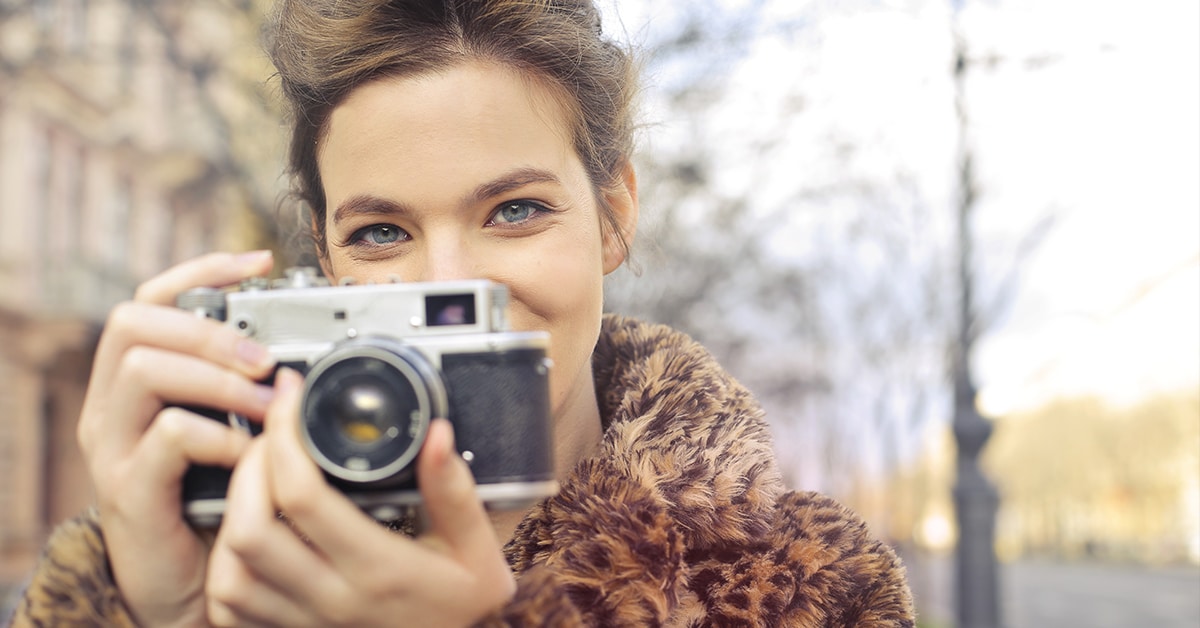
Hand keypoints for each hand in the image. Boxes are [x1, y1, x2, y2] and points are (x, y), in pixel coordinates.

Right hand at [78, 251, 277, 626]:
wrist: (184, 585)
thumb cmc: (211, 502)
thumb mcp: (226, 431)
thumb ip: (241, 388)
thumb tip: (295, 345)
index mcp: (134, 381)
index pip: (149, 299)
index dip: (200, 270)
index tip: (258, 262)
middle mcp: (111, 406)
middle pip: (135, 322)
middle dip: (209, 328)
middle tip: (265, 357)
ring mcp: (113, 447)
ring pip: (145, 370)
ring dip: (219, 379)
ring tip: (268, 403)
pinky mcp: (129, 490)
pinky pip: (167, 436)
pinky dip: (218, 436)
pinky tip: (248, 453)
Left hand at [206, 368, 516, 626]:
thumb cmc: (467, 610)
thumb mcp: (478, 549)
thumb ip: (455, 490)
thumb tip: (435, 433)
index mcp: (378, 569)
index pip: (303, 497)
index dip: (285, 436)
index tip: (293, 397)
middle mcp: (332, 600)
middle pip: (249, 528)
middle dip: (247, 466)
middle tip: (271, 432)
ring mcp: (305, 624)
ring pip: (230, 571)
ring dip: (232, 515)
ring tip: (256, 476)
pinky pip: (230, 606)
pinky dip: (227, 563)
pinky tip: (249, 532)